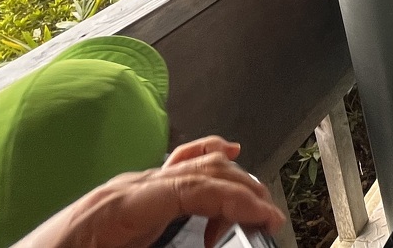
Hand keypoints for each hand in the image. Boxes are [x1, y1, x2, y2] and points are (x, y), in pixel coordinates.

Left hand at [14, 142, 283, 247]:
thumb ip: (166, 246)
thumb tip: (210, 241)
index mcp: (123, 204)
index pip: (196, 186)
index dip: (238, 199)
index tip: (268, 217)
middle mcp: (129, 187)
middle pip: (202, 169)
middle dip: (244, 190)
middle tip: (269, 220)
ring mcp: (129, 187)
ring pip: (194, 164)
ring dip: (231, 182)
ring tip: (252, 211)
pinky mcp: (128, 198)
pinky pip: (176, 166)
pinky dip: (208, 159)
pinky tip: (228, 154)